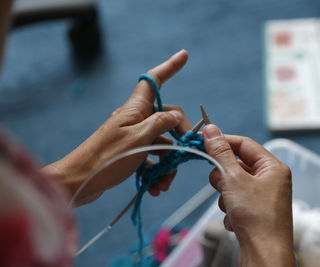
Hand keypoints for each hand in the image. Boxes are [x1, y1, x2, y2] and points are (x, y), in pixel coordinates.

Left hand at [43, 50, 191, 205]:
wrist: (79, 182)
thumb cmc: (106, 158)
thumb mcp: (138, 139)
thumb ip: (160, 123)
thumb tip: (176, 115)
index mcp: (136, 108)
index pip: (155, 80)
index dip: (170, 67)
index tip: (184, 55)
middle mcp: (136, 118)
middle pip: (167, 117)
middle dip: (179, 137)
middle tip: (187, 154)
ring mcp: (133, 136)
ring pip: (161, 142)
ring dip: (168, 162)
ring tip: (165, 183)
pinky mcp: (130, 152)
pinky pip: (151, 157)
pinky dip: (156, 171)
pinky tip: (156, 187)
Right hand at [203, 124, 294, 266]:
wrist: (264, 256)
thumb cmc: (257, 217)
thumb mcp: (234, 179)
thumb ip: (221, 153)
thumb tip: (211, 129)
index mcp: (273, 167)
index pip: (244, 144)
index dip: (223, 141)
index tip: (202, 140)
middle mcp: (271, 180)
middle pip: (237, 164)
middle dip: (224, 175)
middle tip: (221, 185)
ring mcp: (263, 197)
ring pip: (233, 184)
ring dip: (225, 195)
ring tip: (232, 207)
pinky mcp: (255, 212)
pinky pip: (235, 200)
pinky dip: (230, 209)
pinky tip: (236, 220)